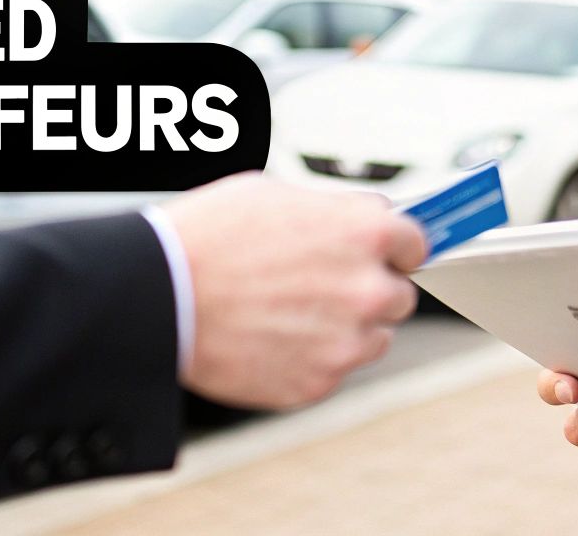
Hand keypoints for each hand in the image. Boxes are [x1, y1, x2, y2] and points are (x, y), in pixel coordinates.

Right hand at [159, 172, 426, 408]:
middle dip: (369, 288)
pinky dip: (313, 358)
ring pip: (373, 338)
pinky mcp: (317, 382)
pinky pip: (335, 370)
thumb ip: (335, 214)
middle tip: (324, 284)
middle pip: (399, 296)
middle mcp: (368, 290)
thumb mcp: (280, 195)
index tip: (383, 254)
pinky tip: (275, 337)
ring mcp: (345, 342)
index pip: (416, 244)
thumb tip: (357, 221)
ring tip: (293, 313)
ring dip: (346, 327)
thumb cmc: (210, 237)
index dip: (394, 248)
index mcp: (367, 233)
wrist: (161, 297)